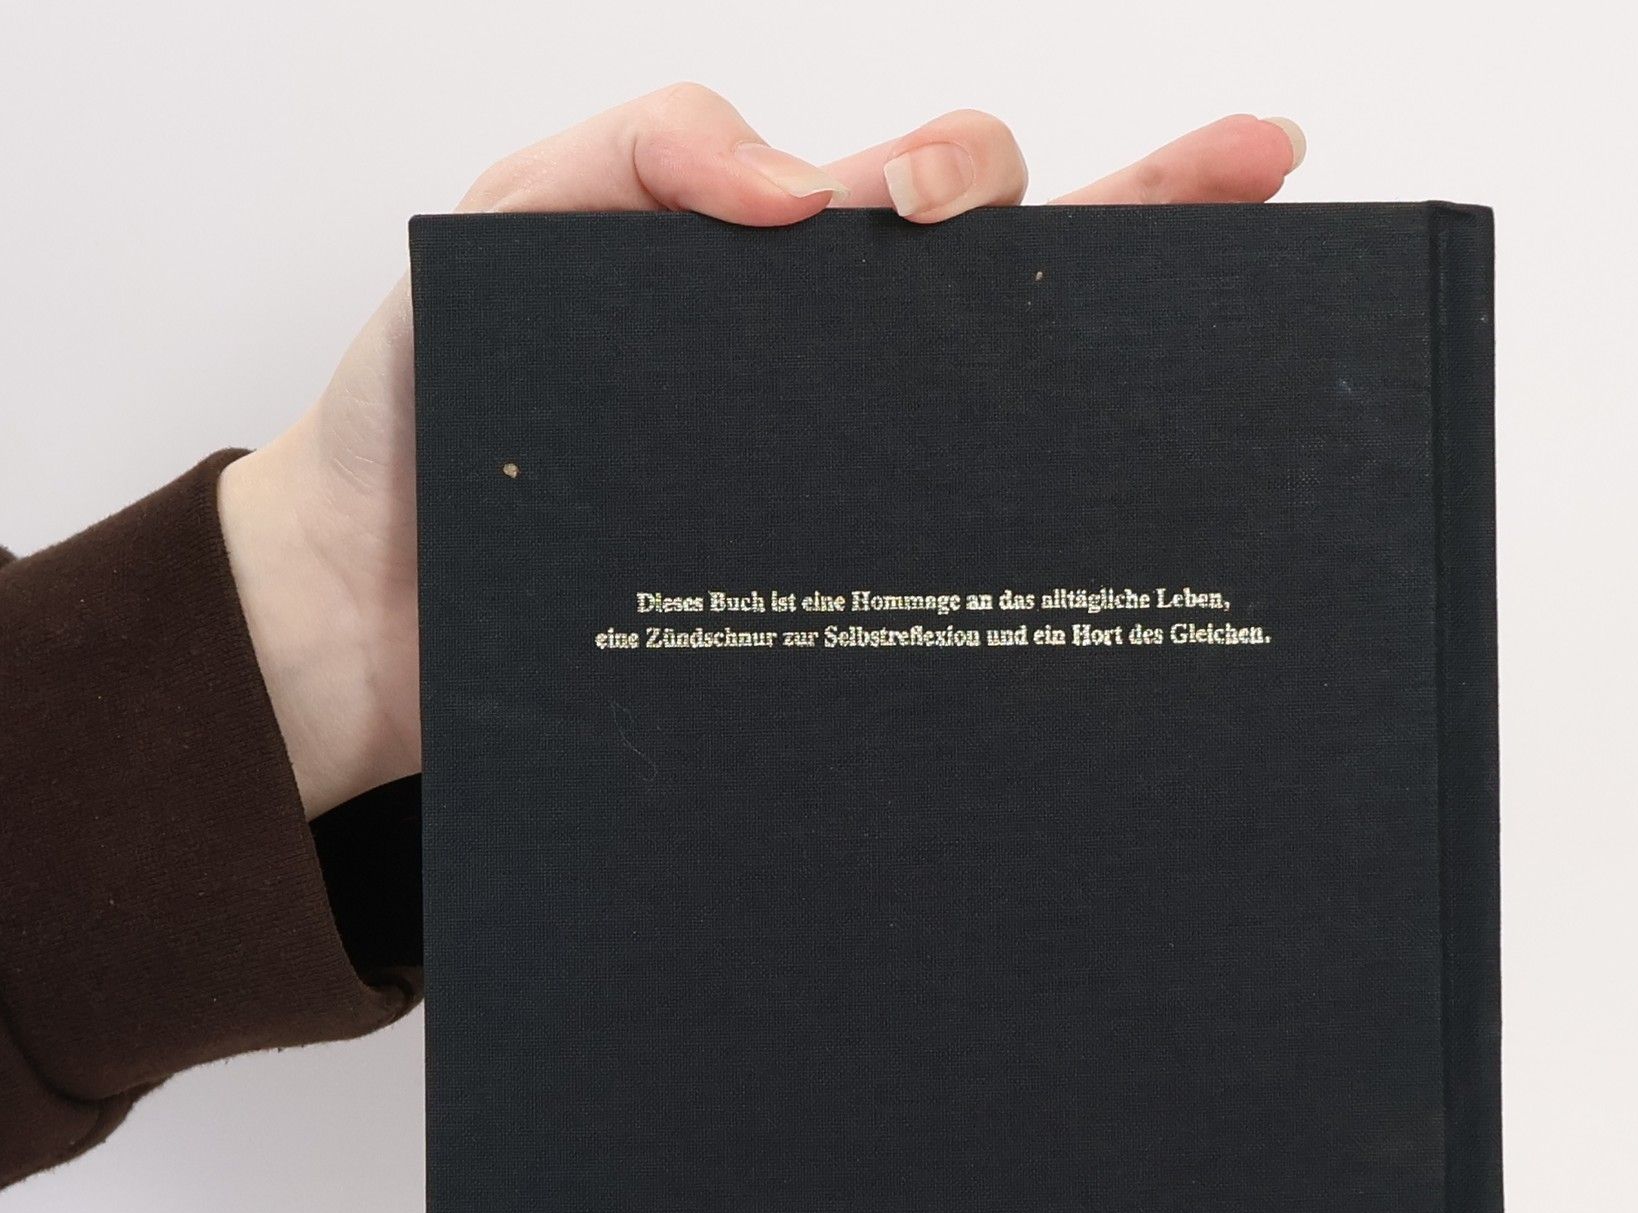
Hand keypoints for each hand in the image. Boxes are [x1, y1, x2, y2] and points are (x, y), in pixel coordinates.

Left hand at [217, 86, 1305, 818]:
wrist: (377, 614)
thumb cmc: (431, 416)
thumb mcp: (501, 233)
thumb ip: (631, 159)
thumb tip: (801, 198)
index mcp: (780, 282)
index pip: (931, 193)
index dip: (992, 166)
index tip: (939, 210)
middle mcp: (842, 392)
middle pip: (1029, 302)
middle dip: (1155, 224)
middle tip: (1247, 180)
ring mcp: (850, 505)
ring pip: (1019, 443)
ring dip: (1129, 399)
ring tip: (1210, 381)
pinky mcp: (837, 614)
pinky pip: (945, 587)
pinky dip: (1024, 572)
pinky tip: (1091, 569)